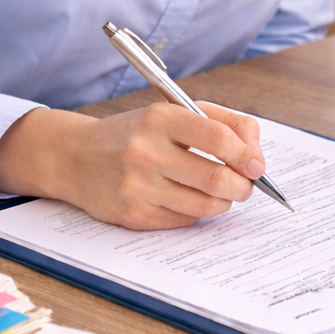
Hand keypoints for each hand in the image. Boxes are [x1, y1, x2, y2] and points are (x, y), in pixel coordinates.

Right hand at [0, 101, 265, 229]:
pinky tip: (192, 199)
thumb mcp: (172, 113)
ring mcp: (137, 187)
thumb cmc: (135, 132)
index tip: (258, 165)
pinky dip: (198, 212)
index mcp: (160, 119)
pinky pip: (184, 220)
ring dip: (224, 201)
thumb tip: (256, 154)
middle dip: (242, 186)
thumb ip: (220, 123)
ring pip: (204, 204)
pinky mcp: (132, 216)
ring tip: (223, 192)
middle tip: (246, 185)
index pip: (217, 137)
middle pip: (215, 177)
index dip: (246, 154)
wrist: (76, 157)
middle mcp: (146, 152)